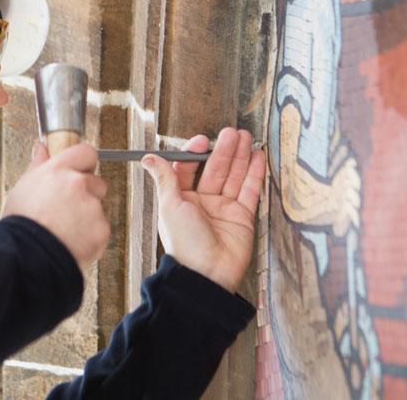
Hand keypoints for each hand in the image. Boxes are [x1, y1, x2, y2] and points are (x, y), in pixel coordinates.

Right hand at [3, 142, 108, 271]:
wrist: (28, 257)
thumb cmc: (22, 224)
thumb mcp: (24, 187)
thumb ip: (38, 165)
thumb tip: (41, 149)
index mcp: (59, 171)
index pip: (86, 152)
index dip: (84, 164)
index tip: (80, 172)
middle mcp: (78, 184)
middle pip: (96, 182)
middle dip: (87, 194)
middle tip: (67, 209)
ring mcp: (92, 207)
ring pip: (98, 208)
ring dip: (88, 216)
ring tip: (65, 229)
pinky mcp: (101, 230)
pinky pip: (101, 229)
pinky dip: (90, 236)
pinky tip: (72, 240)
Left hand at [142, 128, 265, 291]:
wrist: (208, 274)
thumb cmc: (185, 244)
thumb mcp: (170, 206)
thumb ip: (165, 179)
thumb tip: (148, 158)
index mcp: (182, 200)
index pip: (189, 169)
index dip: (195, 153)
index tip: (203, 140)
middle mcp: (203, 203)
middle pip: (214, 170)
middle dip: (223, 150)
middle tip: (231, 133)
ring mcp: (224, 209)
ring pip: (233, 177)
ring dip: (240, 157)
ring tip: (245, 137)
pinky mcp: (243, 217)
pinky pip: (249, 191)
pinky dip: (254, 174)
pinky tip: (257, 157)